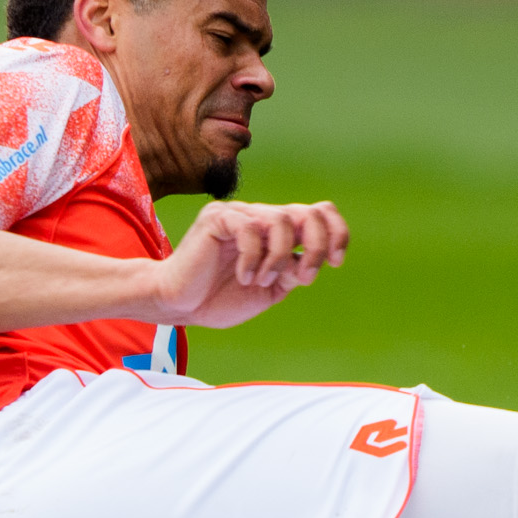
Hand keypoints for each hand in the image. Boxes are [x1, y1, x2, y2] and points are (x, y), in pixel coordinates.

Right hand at [146, 198, 351, 328]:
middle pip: (309, 212)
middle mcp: (262, 217)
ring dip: (278, 258)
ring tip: (260, 281)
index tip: (337, 261)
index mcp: (278, 232)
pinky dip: (253, 258)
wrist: (180, 305)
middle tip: (304, 276)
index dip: (337, 232)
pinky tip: (243, 276)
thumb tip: (311, 261)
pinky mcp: (218, 218)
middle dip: (316, 245)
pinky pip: (249, 229)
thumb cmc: (221, 297)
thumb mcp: (269, 290)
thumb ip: (292, 272)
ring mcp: (240, 214)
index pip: (320, 213)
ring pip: (281, 220)